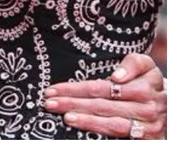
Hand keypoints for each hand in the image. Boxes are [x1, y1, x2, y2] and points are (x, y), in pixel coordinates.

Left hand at [43, 53, 166, 137]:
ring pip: (111, 123)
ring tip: (64, 116)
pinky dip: (99, 130)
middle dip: (72, 104)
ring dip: (84, 120)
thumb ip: (132, 64)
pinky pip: (119, 135)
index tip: (54, 89)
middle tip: (50, 103)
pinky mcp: (147, 137)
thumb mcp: (145, 64)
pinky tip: (82, 126)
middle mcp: (146, 106)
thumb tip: (117, 76)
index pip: (102, 87)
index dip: (76, 88)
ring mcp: (147, 124)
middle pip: (102, 105)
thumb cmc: (149, 80)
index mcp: (144, 84)